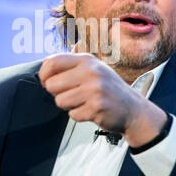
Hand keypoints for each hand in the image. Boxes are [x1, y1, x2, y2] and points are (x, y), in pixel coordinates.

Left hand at [38, 53, 167, 146]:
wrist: (132, 109)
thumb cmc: (107, 88)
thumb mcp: (92, 69)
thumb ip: (70, 66)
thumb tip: (44, 66)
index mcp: (86, 60)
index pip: (52, 62)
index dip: (43, 74)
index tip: (46, 82)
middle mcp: (91, 72)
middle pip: (51, 84)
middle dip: (56, 93)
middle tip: (71, 94)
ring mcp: (94, 90)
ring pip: (60, 101)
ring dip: (68, 105)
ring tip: (83, 102)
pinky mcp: (97, 107)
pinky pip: (72, 114)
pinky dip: (79, 115)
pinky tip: (91, 110)